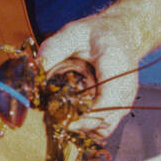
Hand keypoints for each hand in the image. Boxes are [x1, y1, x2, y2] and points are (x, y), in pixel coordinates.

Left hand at [37, 9, 140, 137]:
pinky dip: (89, 127)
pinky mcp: (121, 107)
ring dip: (82, 128)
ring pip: (105, 127)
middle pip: (106, 120)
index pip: (107, 99)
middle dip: (78, 124)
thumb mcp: (72, 33)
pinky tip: (73, 117)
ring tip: (61, 118)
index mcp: (115, 64)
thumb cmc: (96, 34)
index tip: (62, 117)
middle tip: (54, 118)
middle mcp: (125, 86)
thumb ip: (53, 49)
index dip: (86, 115)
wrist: (121, 33)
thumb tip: (35, 71)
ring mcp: (125, 99)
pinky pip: (105, 126)